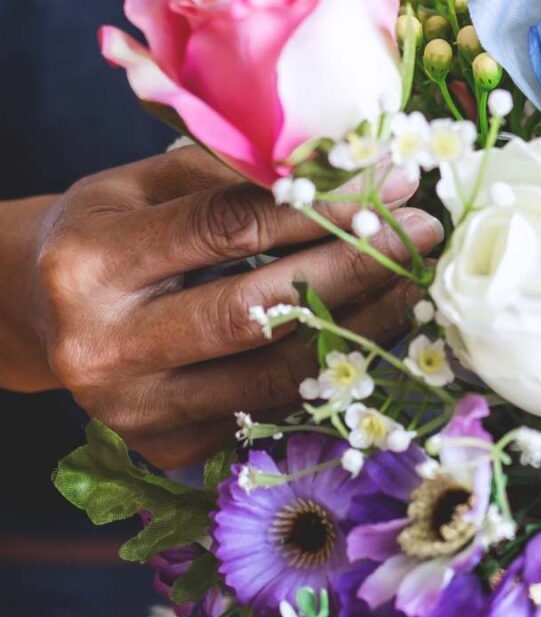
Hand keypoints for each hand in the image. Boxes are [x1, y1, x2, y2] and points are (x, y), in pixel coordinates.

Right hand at [2, 147, 441, 468]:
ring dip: (359, 328)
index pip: (229, 228)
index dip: (322, 205)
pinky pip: (268, 409)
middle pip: (256, 311)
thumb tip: (363, 169)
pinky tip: (370, 332)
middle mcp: (104, 347)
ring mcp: (134, 412)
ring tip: (415, 285)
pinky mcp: (166, 448)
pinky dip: (326, 370)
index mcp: (92, 262)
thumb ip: (241, 174)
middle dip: (354, 270)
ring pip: (273, 374)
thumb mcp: (149, 181)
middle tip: (420, 235)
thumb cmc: (108, 229)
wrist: (44, 313)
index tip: (393, 183)